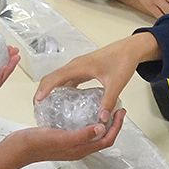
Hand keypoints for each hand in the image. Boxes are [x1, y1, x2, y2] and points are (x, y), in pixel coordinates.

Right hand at [11, 108, 126, 162]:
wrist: (18, 148)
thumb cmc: (37, 145)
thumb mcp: (62, 138)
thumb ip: (82, 135)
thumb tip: (100, 128)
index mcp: (81, 150)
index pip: (106, 140)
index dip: (116, 127)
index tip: (121, 112)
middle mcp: (78, 147)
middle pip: (102, 136)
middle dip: (112, 123)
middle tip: (117, 108)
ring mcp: (70, 141)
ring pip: (91, 131)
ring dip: (100, 120)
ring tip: (103, 106)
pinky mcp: (61, 135)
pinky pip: (79, 127)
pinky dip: (85, 118)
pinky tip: (81, 108)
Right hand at [35, 32, 159, 119]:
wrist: (130, 49)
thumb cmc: (122, 61)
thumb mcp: (116, 83)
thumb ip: (108, 101)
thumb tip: (102, 118)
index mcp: (79, 66)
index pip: (55, 77)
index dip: (45, 89)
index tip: (37, 101)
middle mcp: (75, 65)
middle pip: (52, 77)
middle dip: (42, 91)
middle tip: (37, 107)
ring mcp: (78, 67)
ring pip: (59, 78)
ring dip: (50, 89)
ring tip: (46, 105)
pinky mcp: (83, 69)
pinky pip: (67, 79)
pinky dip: (61, 88)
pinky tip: (64, 100)